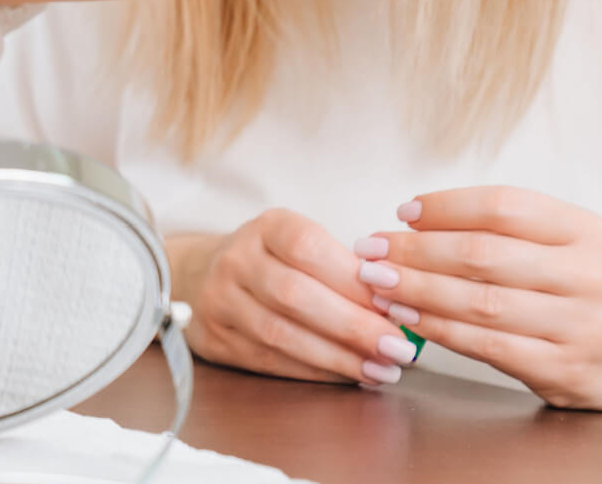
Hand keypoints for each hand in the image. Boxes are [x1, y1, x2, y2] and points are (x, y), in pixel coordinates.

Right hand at [170, 209, 420, 385]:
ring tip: (382, 370)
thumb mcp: (300, 243)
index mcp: (265, 227)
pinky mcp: (216, 338)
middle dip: (353, 326)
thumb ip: (342, 266)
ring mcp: (220, 300)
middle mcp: (235, 260)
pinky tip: (348, 375)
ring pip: (281, 334)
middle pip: (294, 295)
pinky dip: (315, 372)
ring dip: (338, 357)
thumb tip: (400, 304)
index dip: (352, 279)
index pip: (307, 247)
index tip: (394, 304)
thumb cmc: (272, 261)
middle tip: (399, 349)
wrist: (201, 276)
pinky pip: (270, 360)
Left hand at [358, 186, 601, 408]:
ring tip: (377, 282)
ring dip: (416, 290)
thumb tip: (413, 219)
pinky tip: (404, 316)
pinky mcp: (562, 367)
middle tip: (372, 248)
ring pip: (479, 301)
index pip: (502, 206)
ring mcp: (579, 324)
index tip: (404, 212)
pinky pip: (485, 344)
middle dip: (415, 250)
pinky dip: (437, 328)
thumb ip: (498, 229)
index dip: (445, 207)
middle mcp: (587, 275)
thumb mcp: (558, 245)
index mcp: (584, 231)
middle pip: (483, 254)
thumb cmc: (574, 291)